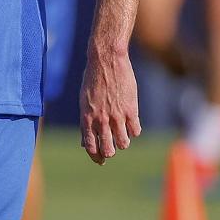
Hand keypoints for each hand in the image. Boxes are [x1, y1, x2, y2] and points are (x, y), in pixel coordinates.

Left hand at [79, 50, 140, 164]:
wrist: (106, 60)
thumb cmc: (93, 79)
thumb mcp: (84, 101)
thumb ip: (86, 122)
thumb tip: (85, 142)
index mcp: (87, 117)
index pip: (90, 147)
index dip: (95, 156)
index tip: (100, 159)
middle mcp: (101, 119)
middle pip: (108, 150)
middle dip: (110, 152)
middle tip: (112, 147)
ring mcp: (117, 115)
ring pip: (124, 143)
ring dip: (123, 141)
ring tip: (122, 132)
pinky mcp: (131, 109)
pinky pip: (136, 131)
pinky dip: (134, 130)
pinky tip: (131, 123)